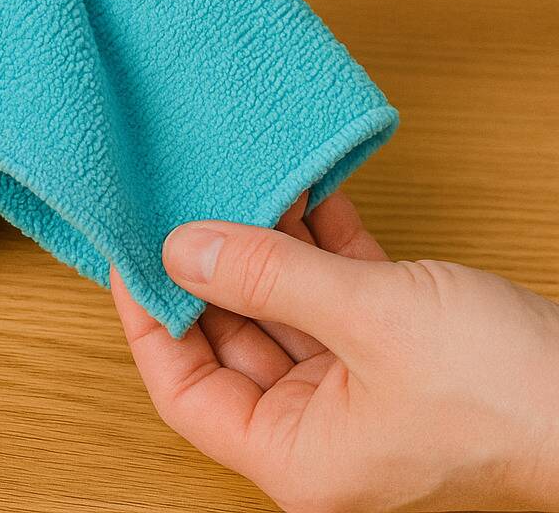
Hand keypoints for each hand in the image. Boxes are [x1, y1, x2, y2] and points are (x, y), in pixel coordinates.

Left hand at [111, 193, 558, 512]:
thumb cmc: (505, 391)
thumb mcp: (370, 318)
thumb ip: (270, 277)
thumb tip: (183, 246)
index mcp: (297, 453)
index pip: (185, 389)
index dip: (149, 321)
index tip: (132, 256)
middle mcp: (316, 426)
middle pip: (229, 341)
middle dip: (207, 271)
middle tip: (176, 206)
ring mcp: (353, 385)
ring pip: (282, 307)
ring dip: (263, 247)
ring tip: (232, 184)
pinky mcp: (390, 346)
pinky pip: (331, 290)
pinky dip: (316, 244)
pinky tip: (299, 193)